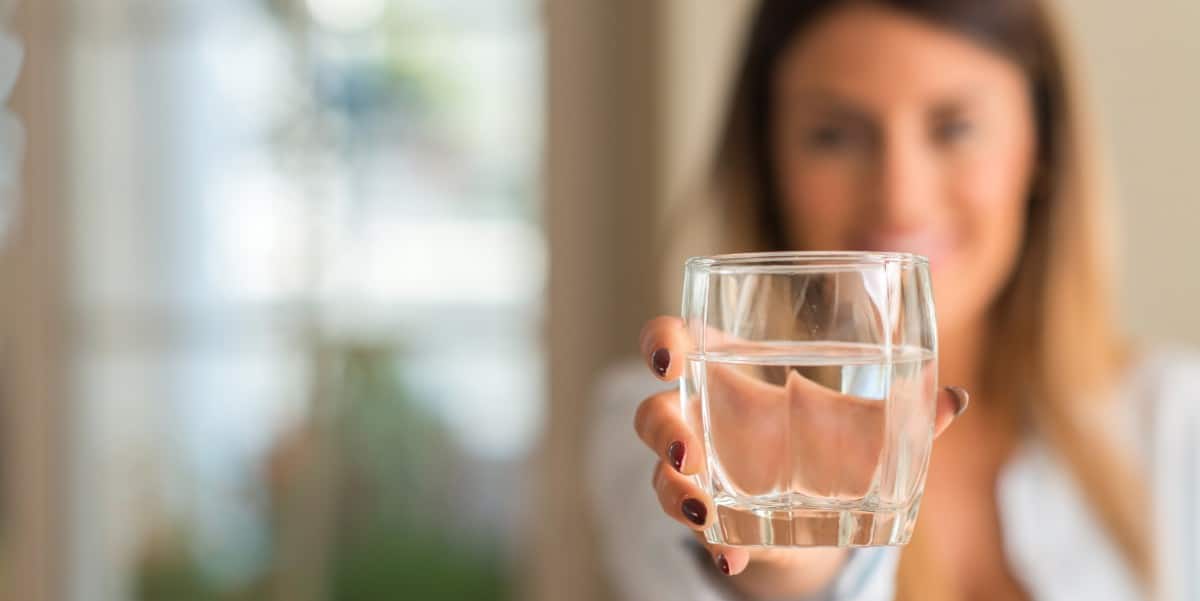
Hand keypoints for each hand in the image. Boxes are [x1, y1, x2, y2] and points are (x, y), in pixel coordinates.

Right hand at [634, 316, 968, 596]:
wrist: (817, 507)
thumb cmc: (829, 440)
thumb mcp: (863, 423)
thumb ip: (903, 412)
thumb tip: (954, 398)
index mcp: (725, 367)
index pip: (674, 340)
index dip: (660, 342)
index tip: (667, 356)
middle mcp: (701, 416)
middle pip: (653, 411)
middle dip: (661, 428)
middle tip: (687, 448)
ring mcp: (699, 470)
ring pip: (662, 473)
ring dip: (675, 490)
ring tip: (703, 510)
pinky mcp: (711, 516)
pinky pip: (697, 527)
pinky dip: (715, 543)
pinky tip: (735, 557)